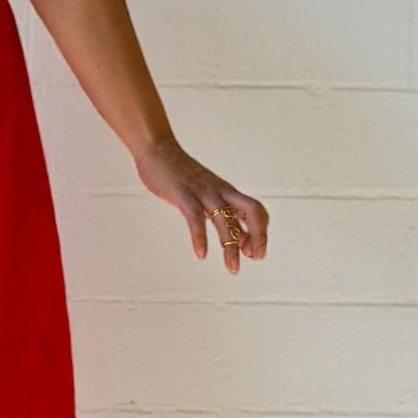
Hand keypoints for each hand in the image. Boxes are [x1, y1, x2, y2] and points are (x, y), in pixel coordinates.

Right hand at [134, 133, 268, 275]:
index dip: (260, 232)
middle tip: (254, 259)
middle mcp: (220, 191)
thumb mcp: (205, 194)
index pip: (256, 210)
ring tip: (232, 268)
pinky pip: (194, 217)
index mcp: (226, 191)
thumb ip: (219, 211)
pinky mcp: (182, 193)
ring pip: (224, 219)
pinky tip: (201, 254)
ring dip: (231, 246)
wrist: (157, 150)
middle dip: (258, 236)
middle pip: (252, 210)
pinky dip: (199, 237)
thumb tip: (234, 235)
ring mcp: (202, 191)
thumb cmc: (179, 175)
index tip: (253, 253)